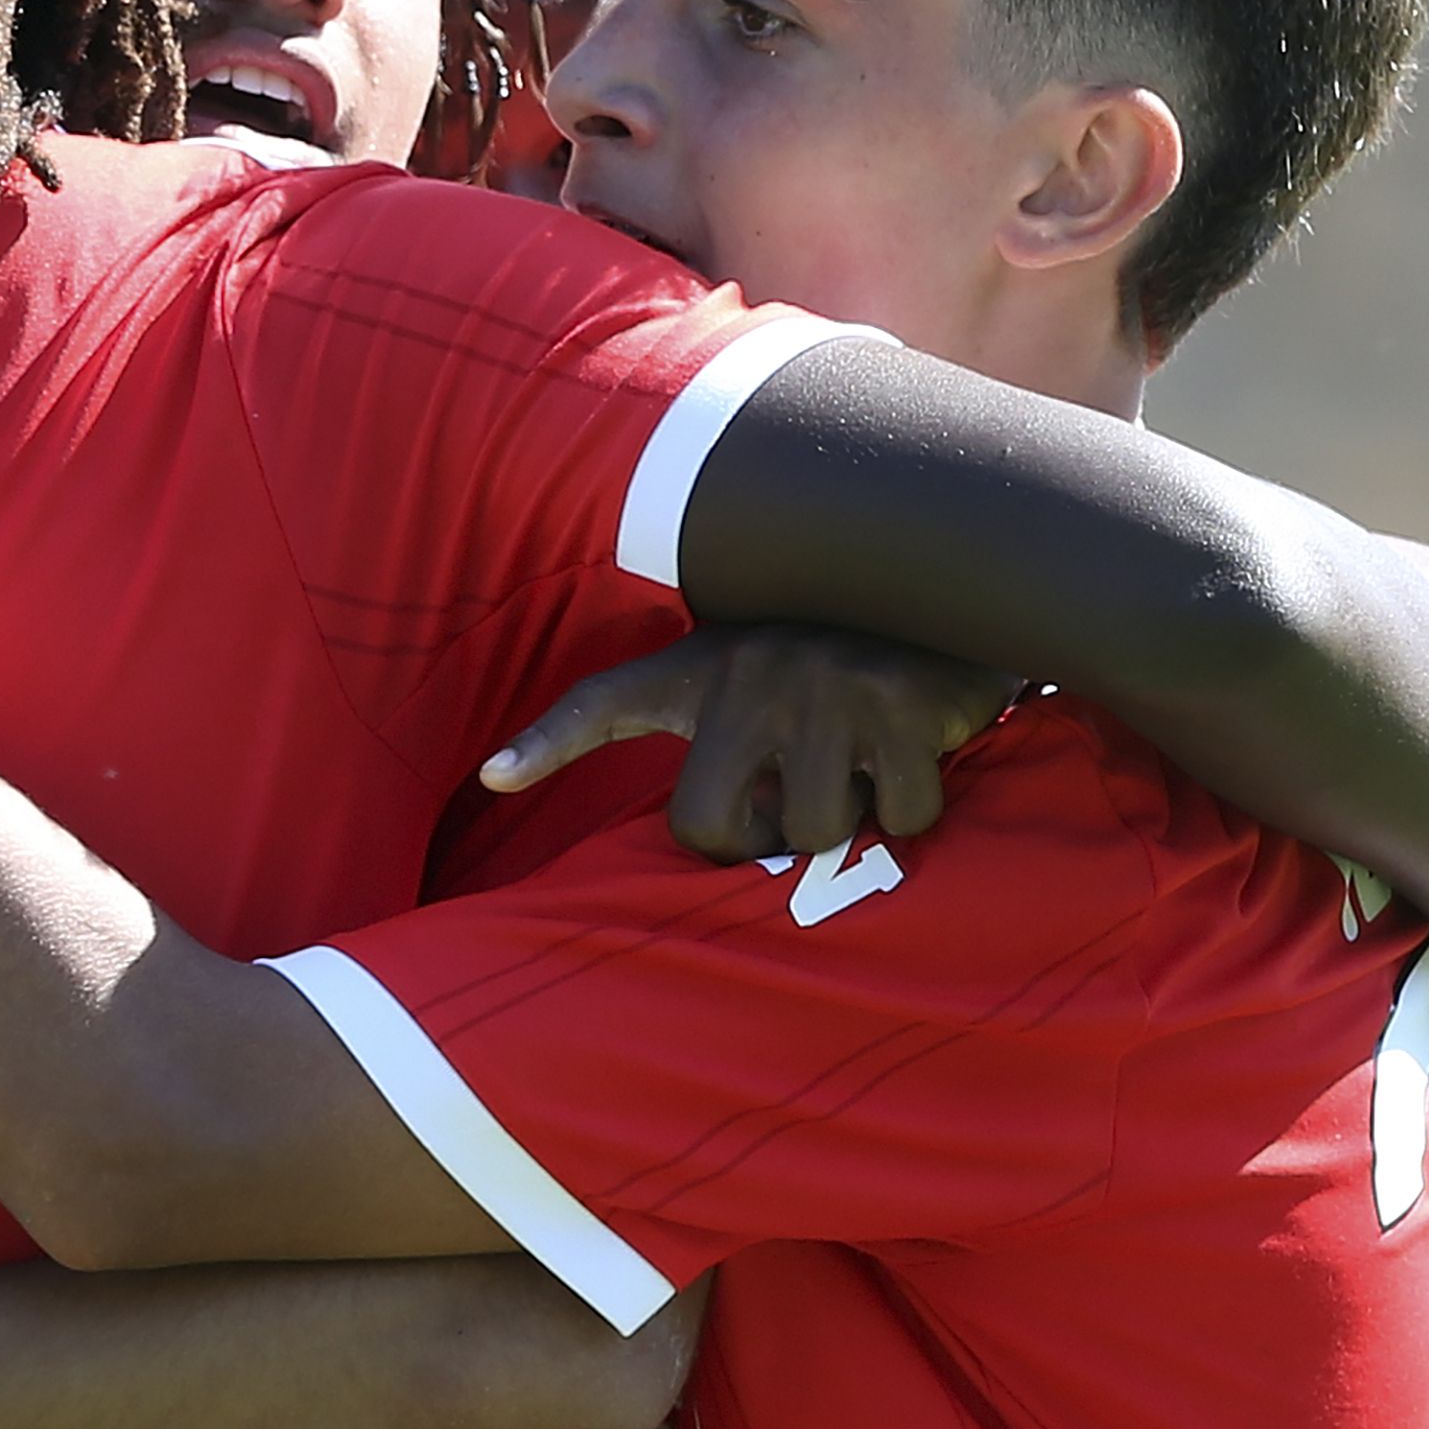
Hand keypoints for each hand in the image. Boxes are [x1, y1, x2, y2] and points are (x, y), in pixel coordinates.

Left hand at [482, 625, 1021, 857]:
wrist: (941, 594)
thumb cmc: (806, 660)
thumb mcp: (709, 675)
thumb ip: (614, 721)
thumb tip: (487, 777)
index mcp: (698, 670)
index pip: (602, 702)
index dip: (548, 742)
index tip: (494, 775)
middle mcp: (753, 671)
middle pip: (727, 832)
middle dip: (768, 835)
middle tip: (797, 791)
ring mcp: (830, 684)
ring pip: (819, 831)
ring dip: (848, 820)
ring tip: (858, 761)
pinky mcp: (905, 703)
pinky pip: (899, 817)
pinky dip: (912, 807)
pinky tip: (911, 751)